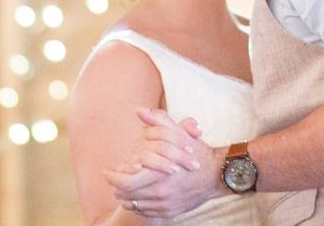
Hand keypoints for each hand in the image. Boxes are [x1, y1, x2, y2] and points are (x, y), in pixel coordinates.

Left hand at [103, 109, 226, 218]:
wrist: (216, 175)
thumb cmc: (196, 152)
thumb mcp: (178, 134)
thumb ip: (158, 121)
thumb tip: (139, 110)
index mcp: (159, 174)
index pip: (125, 182)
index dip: (113, 177)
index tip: (107, 171)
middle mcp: (161, 192)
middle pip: (126, 195)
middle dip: (117, 186)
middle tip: (114, 179)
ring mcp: (165, 205)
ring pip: (134, 204)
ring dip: (126, 195)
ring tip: (124, 186)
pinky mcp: (169, 212)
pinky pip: (146, 212)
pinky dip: (138, 204)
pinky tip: (138, 195)